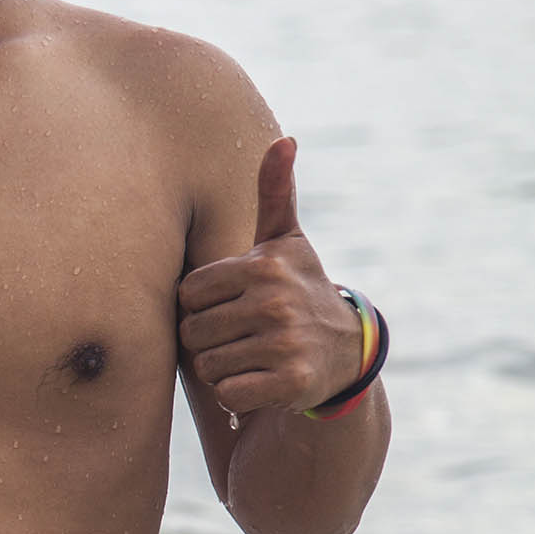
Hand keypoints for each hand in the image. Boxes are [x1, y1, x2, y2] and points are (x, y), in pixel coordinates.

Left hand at [177, 138, 363, 416]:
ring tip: (253, 355)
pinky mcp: (290, 383)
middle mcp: (275, 302)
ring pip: (208, 366)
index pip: (188, 294)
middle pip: (193, 333)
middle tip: (242, 334)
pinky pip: (228, 394)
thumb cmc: (300, 288)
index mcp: (263, 266)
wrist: (346, 350)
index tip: (231, 304)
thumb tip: (283, 140)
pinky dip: (237, 394)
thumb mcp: (287, 241)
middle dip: (209, 340)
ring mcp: (284, 344)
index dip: (202, 304)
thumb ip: (274, 193)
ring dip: (223, 368)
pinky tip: (261, 379)